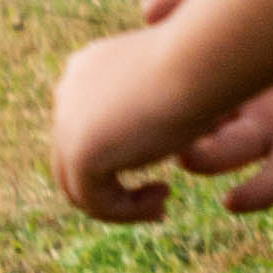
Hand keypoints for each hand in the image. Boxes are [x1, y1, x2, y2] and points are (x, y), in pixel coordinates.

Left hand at [46, 15, 210, 220]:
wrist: (200, 61)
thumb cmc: (205, 66)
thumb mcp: (177, 84)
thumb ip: (157, 103)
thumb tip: (154, 132)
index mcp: (85, 73)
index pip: (83, 130)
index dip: (115, 160)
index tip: (158, 171)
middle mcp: (68, 95)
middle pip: (74, 161)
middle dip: (113, 188)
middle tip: (159, 200)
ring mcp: (67, 124)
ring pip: (79, 187)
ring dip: (121, 205)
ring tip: (160, 205)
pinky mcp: (81, 153)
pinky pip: (94, 202)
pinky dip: (127, 211)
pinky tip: (162, 200)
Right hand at [152, 0, 272, 233]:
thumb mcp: (254, 10)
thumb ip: (200, 7)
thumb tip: (146, 9)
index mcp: (244, 103)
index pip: (201, 123)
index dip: (179, 128)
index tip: (152, 128)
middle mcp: (272, 131)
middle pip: (229, 155)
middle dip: (207, 160)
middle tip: (186, 157)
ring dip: (255, 195)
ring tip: (233, 203)